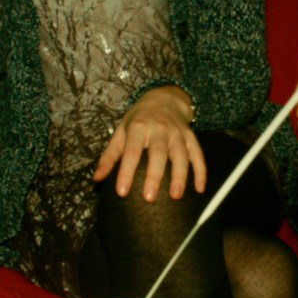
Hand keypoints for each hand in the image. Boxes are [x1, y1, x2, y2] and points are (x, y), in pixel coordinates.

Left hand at [93, 86, 204, 201]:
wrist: (164, 99)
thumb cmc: (138, 119)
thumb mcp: (120, 131)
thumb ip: (109, 156)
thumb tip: (97, 178)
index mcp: (138, 127)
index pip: (131, 151)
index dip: (126, 172)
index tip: (122, 192)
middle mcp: (159, 129)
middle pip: (158, 154)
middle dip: (154, 176)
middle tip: (149, 198)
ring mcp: (177, 133)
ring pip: (181, 155)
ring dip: (180, 176)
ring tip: (176, 196)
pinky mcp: (190, 137)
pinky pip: (198, 155)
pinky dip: (201, 171)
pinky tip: (199, 189)